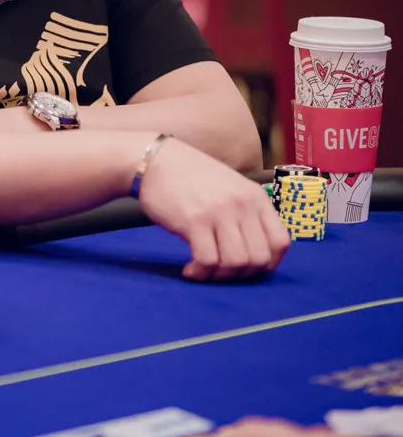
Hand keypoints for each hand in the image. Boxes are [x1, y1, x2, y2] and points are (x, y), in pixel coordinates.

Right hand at [138, 138, 289, 280]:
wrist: (156, 161)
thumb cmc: (191, 177)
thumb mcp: (230, 187)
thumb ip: (246, 213)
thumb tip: (256, 252)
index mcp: (255, 196)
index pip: (281, 242)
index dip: (269, 264)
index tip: (249, 268)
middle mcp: (242, 204)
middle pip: (258, 259)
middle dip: (241, 274)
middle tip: (222, 270)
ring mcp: (219, 212)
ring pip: (235, 263)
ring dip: (219, 276)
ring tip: (204, 270)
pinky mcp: (194, 221)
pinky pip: (207, 261)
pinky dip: (200, 273)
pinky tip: (190, 269)